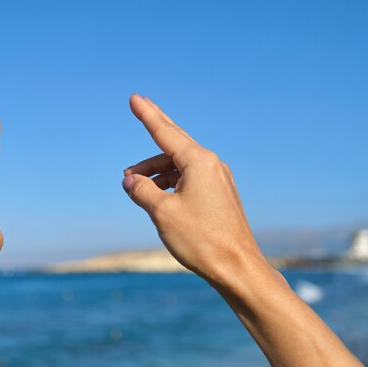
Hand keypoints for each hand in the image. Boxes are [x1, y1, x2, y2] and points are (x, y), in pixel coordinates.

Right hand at [123, 95, 278, 289]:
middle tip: (139, 106)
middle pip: (175, 140)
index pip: (165, 133)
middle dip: (155, 127)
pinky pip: (189, 178)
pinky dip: (169, 180)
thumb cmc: (201, 240)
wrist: (237, 267)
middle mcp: (211, 165)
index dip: (147, 115)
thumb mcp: (162, 213)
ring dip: (155, 169)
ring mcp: (218, 179)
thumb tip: (130, 180)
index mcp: (199, 163)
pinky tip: (156, 194)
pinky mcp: (219, 195)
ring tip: (133, 183)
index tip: (134, 98)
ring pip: (180, 164)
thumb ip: (142, 191)